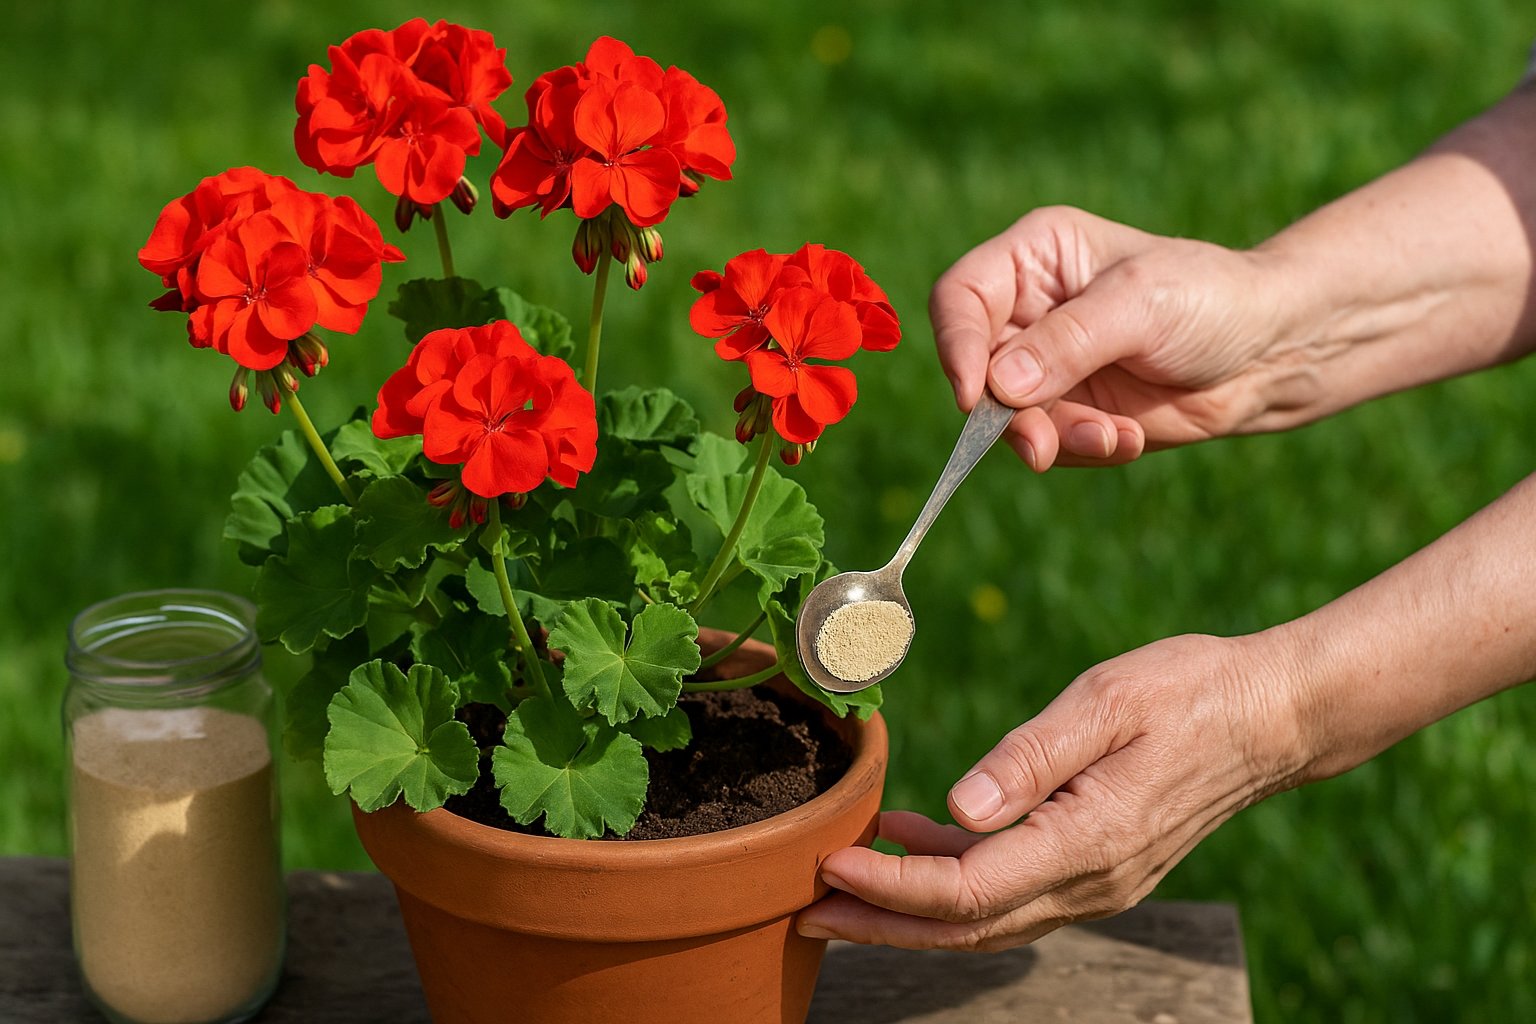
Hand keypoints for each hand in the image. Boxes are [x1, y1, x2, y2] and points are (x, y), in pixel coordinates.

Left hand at [796, 632, 1308, 950]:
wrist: (1272, 715)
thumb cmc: (1190, 693)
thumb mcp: (1105, 702)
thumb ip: (1028, 758)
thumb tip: (956, 809)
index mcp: (1088, 841)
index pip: (967, 891)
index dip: (890, 886)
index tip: (829, 860)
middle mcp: (1092, 881)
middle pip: (967, 928)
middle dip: (881, 923)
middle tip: (805, 910)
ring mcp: (1099, 882)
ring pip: (987, 921)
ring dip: (911, 913)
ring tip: (840, 890)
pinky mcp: (1099, 865)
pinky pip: (1013, 893)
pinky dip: (955, 882)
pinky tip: (916, 843)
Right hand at [931, 206, 1296, 469]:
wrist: (1270, 352)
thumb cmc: (1211, 298)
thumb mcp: (1141, 305)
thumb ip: (1067, 343)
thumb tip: (998, 387)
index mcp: (1034, 257)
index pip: (960, 297)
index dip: (957, 345)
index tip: (975, 396)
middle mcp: (1028, 310)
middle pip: (975, 368)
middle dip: (1009, 414)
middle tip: (1042, 445)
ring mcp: (1044, 365)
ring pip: (1007, 417)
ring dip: (1055, 438)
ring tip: (1114, 436)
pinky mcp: (1069, 411)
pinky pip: (1047, 443)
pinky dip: (1084, 449)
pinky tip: (1127, 438)